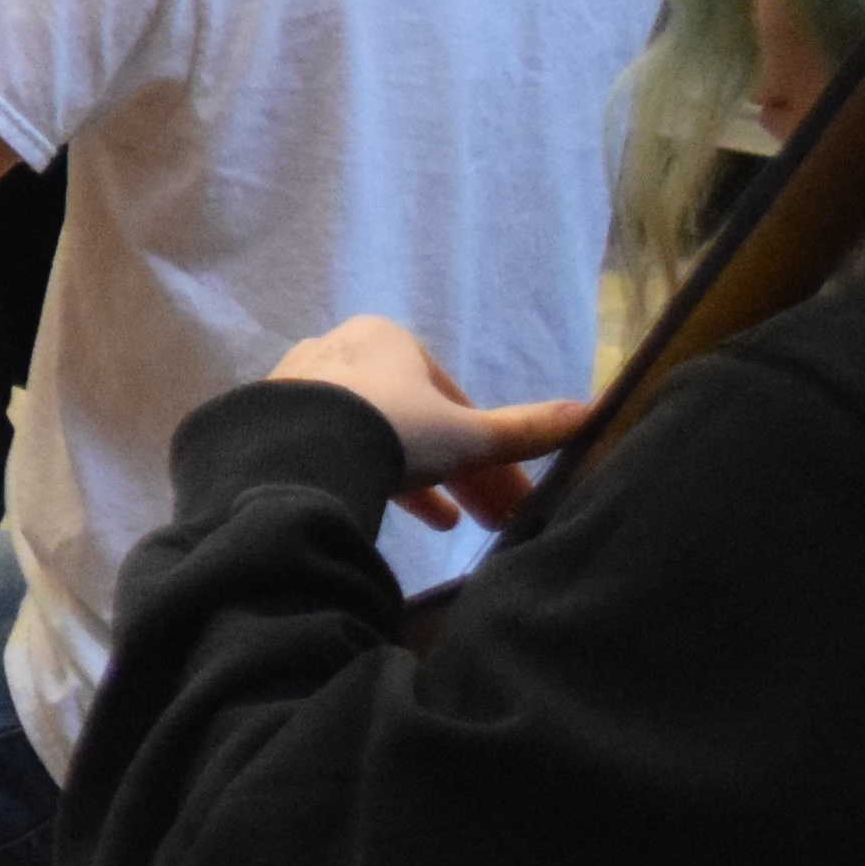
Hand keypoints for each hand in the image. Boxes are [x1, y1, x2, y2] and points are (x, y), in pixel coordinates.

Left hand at [266, 315, 589, 527]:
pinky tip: (384, 511)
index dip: (492, 455)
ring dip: (418, 481)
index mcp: (389, 339)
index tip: (513, 502)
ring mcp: (301, 385)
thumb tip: (592, 412)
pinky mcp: (271, 421)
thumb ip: (524, 429)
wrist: (291, 451)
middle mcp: (341, 350)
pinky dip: (368, 476)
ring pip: (376, 437)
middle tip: (493, 522)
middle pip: (417, 422)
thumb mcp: (466, 436)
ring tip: (448, 526)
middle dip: (460, 474)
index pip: (455, 403)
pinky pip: (335, 449)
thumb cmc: (390, 429)